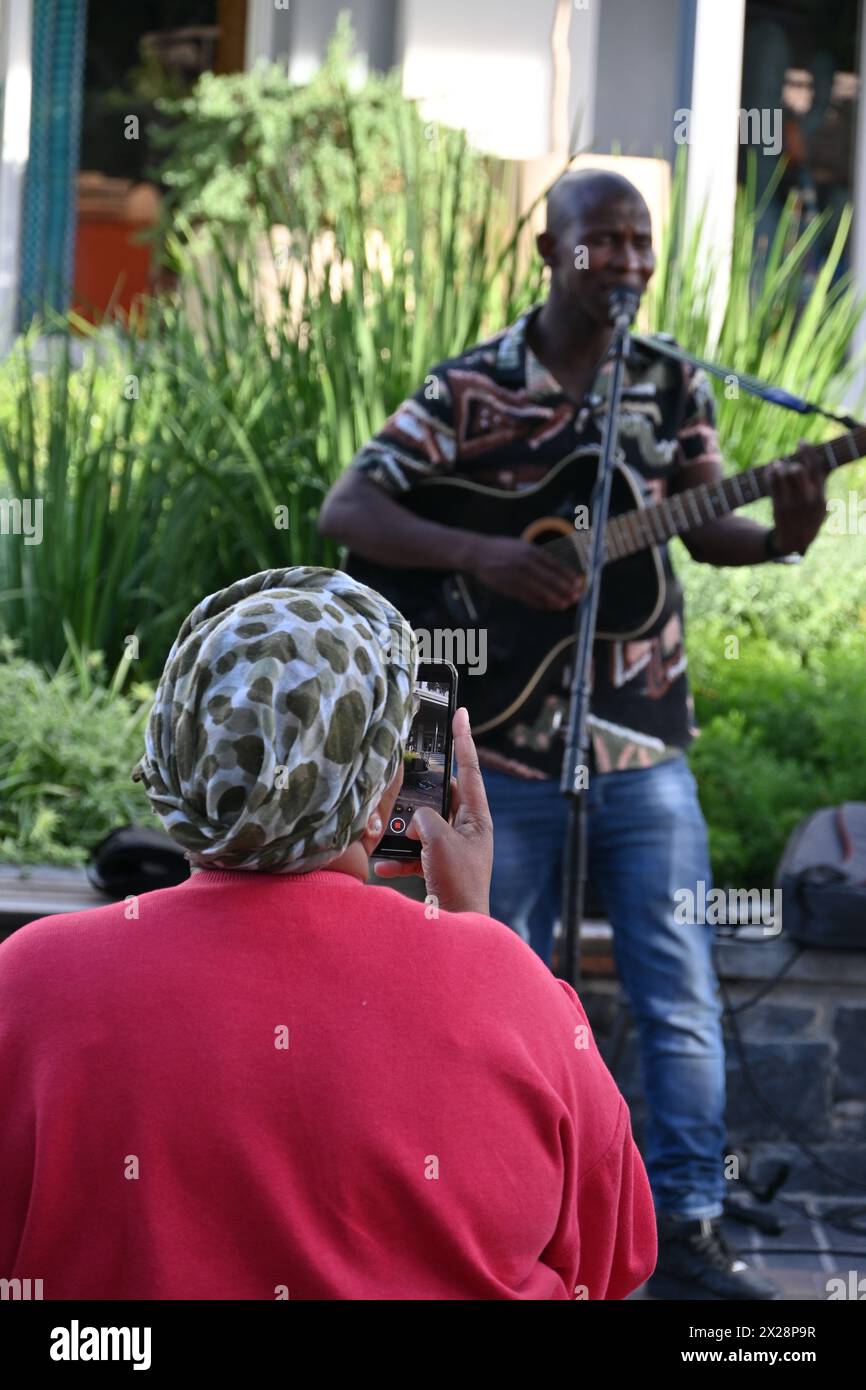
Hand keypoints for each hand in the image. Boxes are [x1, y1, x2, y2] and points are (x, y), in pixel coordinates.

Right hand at [373, 706, 493, 914]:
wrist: (455, 929)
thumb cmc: (456, 883)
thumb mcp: (438, 841)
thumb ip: (425, 817)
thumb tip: (416, 819)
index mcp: (477, 819)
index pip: (470, 770)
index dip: (463, 740)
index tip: (460, 712)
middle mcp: (467, 831)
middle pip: (441, 797)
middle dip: (419, 792)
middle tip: (402, 776)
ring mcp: (453, 849)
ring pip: (423, 825)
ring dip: (404, 828)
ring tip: (386, 827)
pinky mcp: (438, 867)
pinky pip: (415, 853)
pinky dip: (399, 856)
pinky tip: (382, 863)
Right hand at [470, 535, 584, 609]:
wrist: (479, 553)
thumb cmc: (504, 550)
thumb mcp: (523, 547)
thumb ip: (539, 558)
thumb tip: (559, 570)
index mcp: (530, 551)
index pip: (554, 564)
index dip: (568, 575)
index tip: (579, 582)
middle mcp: (524, 563)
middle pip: (549, 579)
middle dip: (564, 589)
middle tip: (576, 596)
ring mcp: (515, 576)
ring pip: (539, 590)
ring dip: (554, 599)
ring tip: (565, 604)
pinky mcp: (508, 587)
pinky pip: (527, 597)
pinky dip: (539, 603)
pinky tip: (548, 606)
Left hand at [769, 444, 826, 554]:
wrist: (795, 541)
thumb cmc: (808, 518)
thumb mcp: (820, 504)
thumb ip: (818, 484)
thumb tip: (813, 460)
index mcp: (821, 496)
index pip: (817, 468)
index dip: (808, 451)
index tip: (801, 441)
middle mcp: (808, 499)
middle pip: (798, 469)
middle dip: (792, 463)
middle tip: (787, 464)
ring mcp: (793, 503)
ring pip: (784, 475)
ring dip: (779, 467)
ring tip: (776, 466)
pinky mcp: (779, 507)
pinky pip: (773, 484)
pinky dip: (770, 473)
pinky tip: (771, 470)